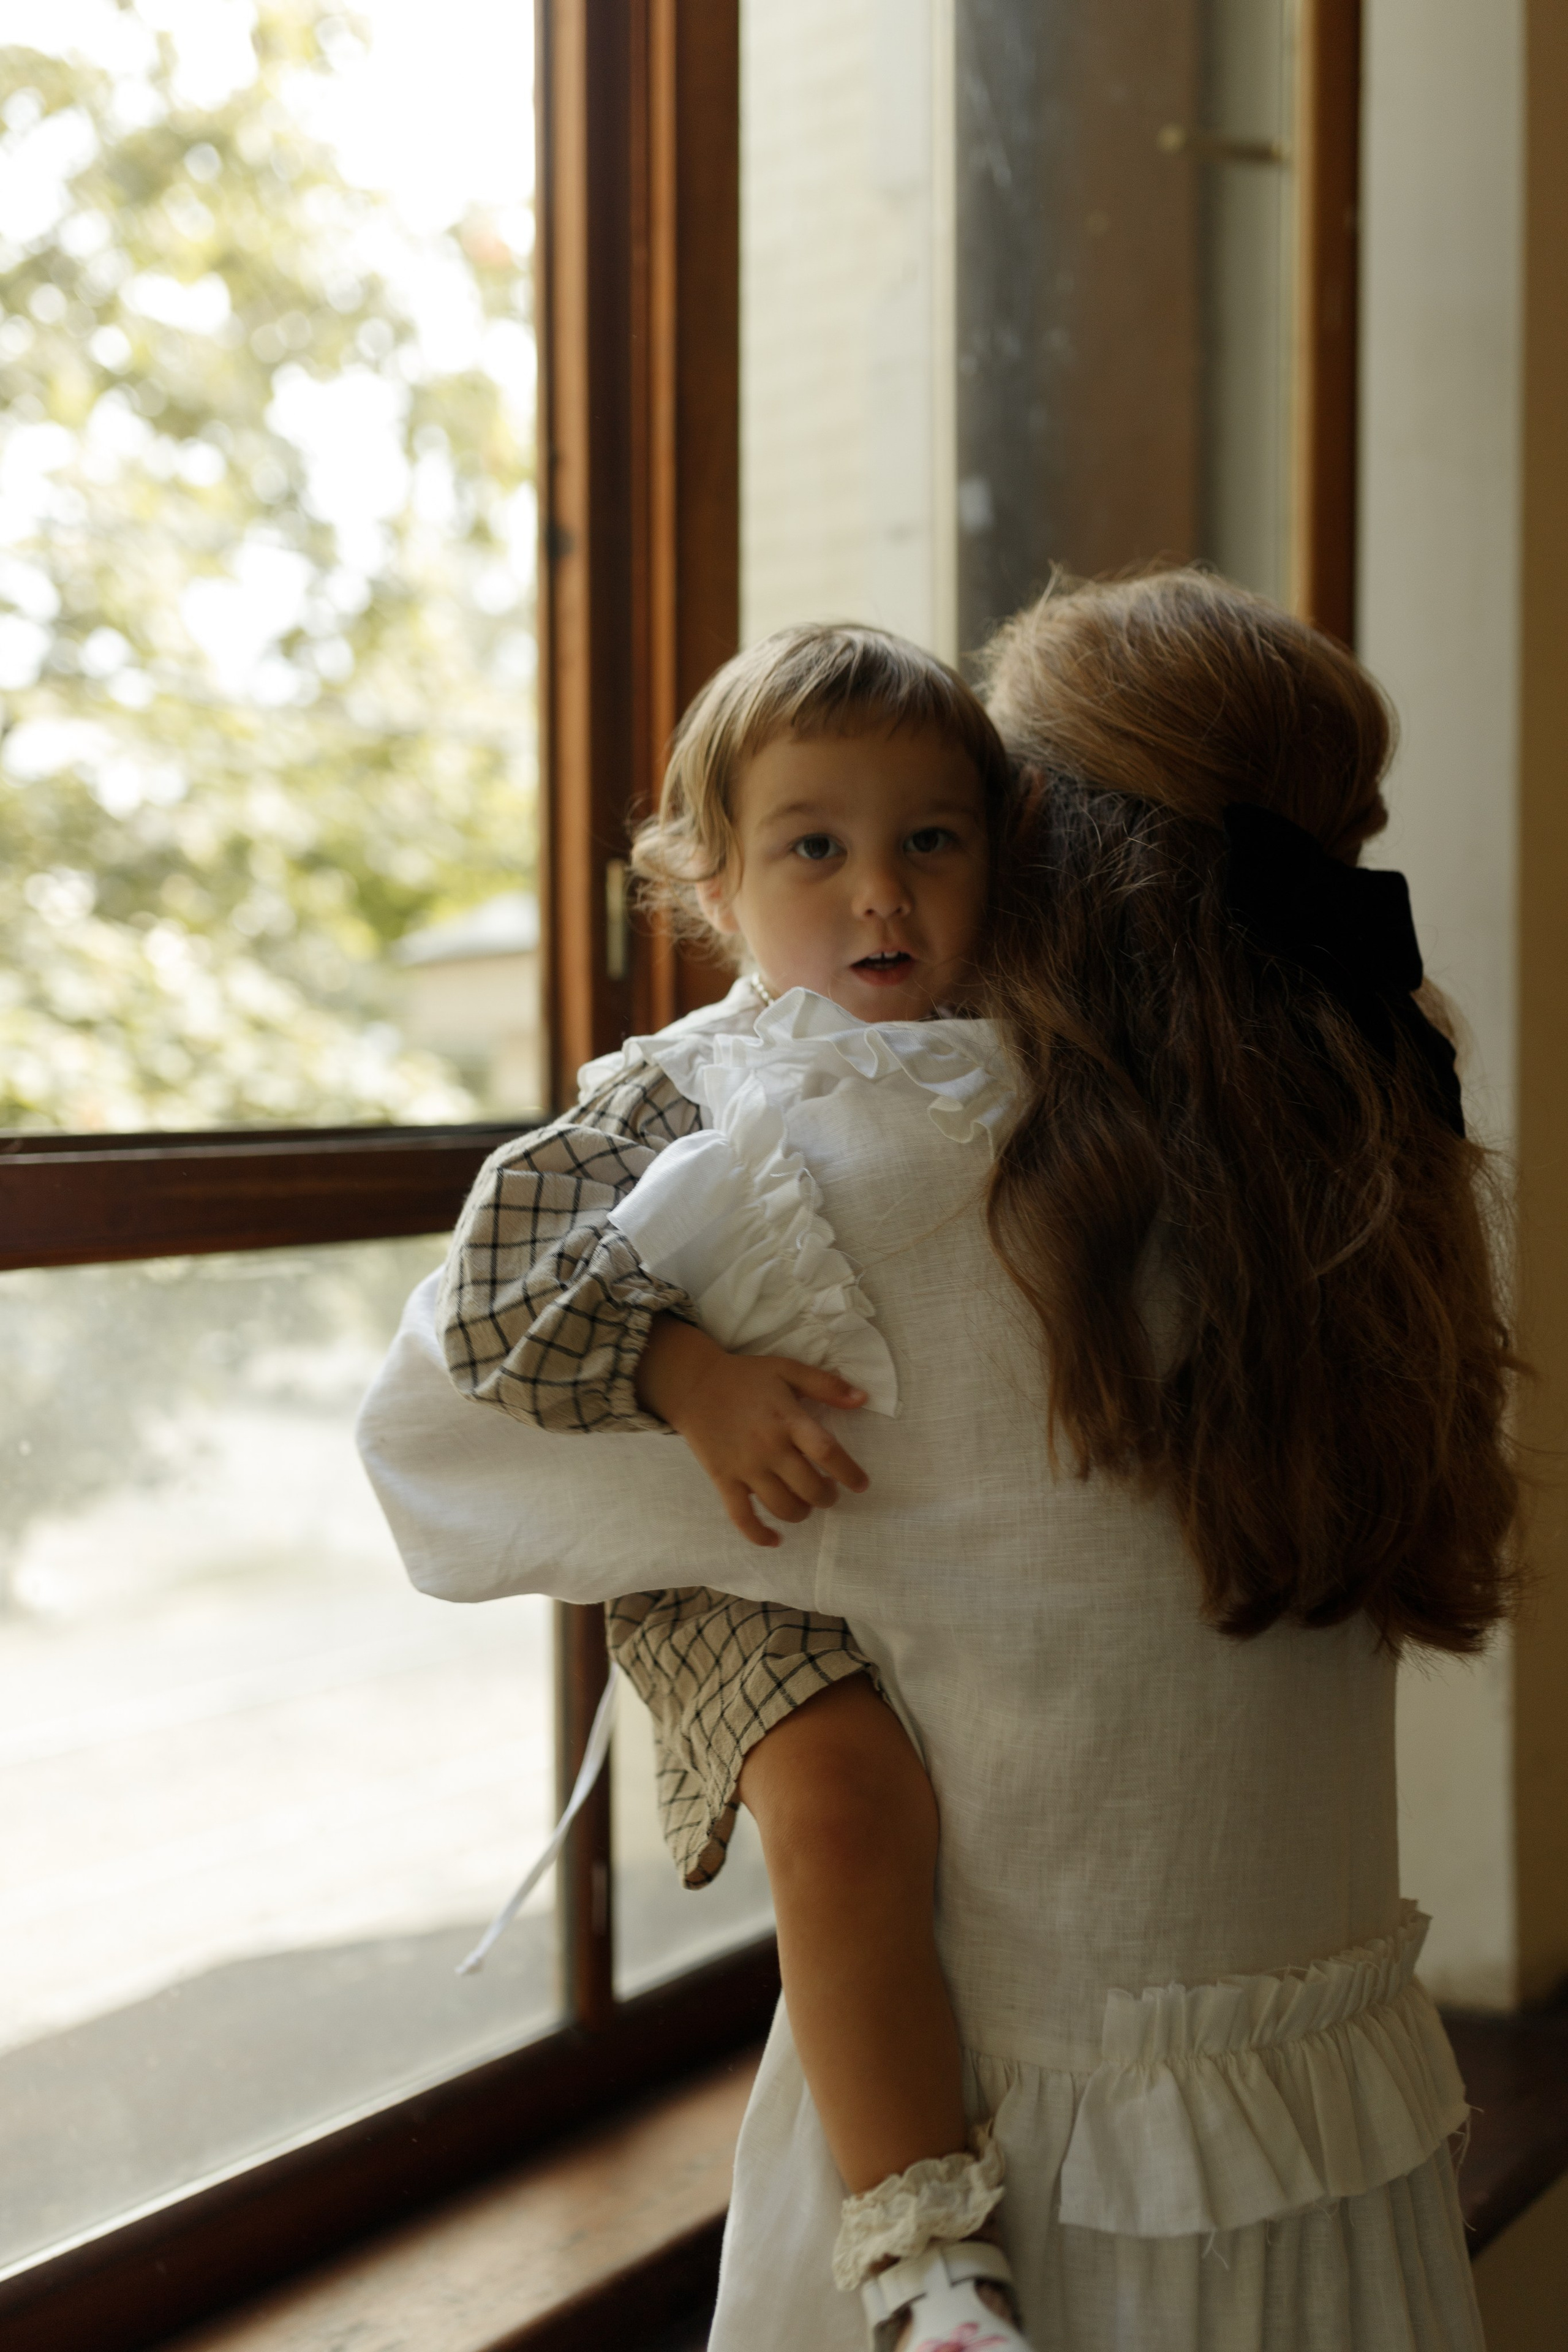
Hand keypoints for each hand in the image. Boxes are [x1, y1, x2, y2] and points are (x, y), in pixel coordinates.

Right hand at [636, 1315, 868, 1546]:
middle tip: (829, 1492)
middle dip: (827, 1497)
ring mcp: (745, 1467)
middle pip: (809, 1488)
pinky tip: (775, 1539)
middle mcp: (769, 1448)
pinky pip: (742, 1517)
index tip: (861, 1484)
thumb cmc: (746, 1377)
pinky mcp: (723, 1480)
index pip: (827, 1452)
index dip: (849, 1472)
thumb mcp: (788, 1369)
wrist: (694, 1385)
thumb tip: (862, 1399)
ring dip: (802, 1513)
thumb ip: (826, 1384)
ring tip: (806, 1505)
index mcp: (788, 1420)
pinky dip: (759, 1535)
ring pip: (782, 1507)